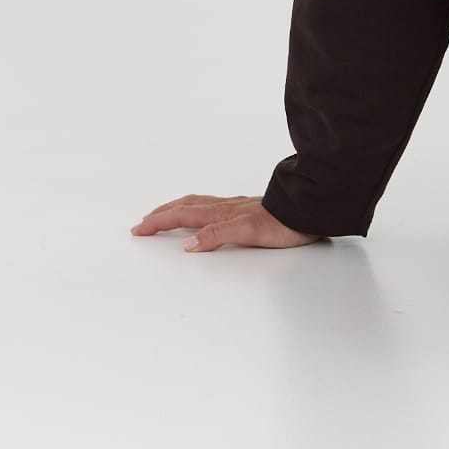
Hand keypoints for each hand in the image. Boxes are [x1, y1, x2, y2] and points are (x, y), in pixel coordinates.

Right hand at [130, 194, 323, 249]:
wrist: (310, 211)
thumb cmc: (284, 223)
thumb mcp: (248, 233)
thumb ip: (216, 236)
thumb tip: (185, 244)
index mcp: (222, 212)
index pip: (182, 216)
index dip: (159, 222)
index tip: (138, 229)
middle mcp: (226, 207)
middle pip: (186, 207)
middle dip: (161, 214)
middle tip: (142, 222)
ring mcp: (237, 207)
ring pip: (198, 204)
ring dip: (177, 209)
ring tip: (164, 214)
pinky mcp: (248, 210)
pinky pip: (213, 207)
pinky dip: (197, 209)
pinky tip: (203, 214)